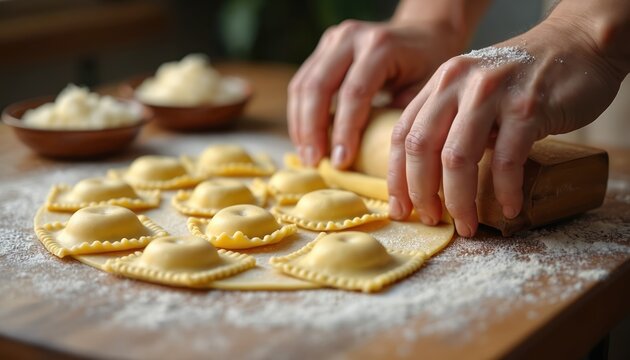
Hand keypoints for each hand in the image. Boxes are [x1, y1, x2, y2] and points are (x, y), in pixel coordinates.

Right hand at [288, 19, 462, 167]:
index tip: (340, 162)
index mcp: (381, 46)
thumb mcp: (424, 92)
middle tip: (315, 162)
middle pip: (319, 86)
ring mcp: (333, 40)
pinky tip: (305, 139)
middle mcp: (352, 37)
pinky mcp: (322, 48)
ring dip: (300, 125)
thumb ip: (400, 118)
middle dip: (313, 130)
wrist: (422, 35)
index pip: (353, 92)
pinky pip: (301, 83)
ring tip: (308, 156)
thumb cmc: (427, 68)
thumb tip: (376, 158)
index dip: (344, 131)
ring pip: (303, 85)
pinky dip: (299, 115)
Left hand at [387, 18, 626, 236]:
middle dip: (421, 193)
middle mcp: (458, 84)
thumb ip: (449, 116)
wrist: (579, 44)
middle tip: (430, 220)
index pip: (402, 134)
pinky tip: (509, 208)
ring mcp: (492, 93)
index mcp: (440, 82)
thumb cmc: (524, 77)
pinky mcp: (528, 107)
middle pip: (421, 147)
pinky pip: (506, 160)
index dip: (397, 177)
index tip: (400, 208)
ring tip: (466, 225)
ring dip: (458, 201)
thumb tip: (425, 173)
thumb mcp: (474, 86)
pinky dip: (505, 190)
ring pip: (457, 159)